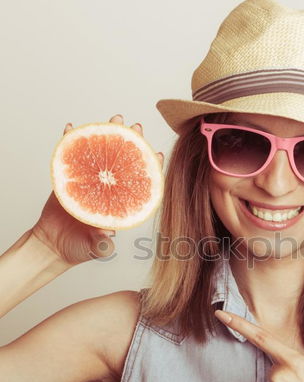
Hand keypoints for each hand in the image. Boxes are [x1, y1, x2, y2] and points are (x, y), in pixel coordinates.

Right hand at [31, 114, 163, 265]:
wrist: (53, 246)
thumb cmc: (79, 249)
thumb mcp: (95, 248)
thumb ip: (102, 243)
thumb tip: (109, 231)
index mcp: (120, 205)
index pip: (139, 185)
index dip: (150, 170)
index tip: (157, 154)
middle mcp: (108, 190)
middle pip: (123, 163)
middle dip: (132, 143)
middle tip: (136, 126)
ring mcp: (90, 182)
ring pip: (100, 155)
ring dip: (107, 136)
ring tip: (114, 118)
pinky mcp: (70, 179)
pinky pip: (70, 158)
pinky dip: (69, 143)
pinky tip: (70, 128)